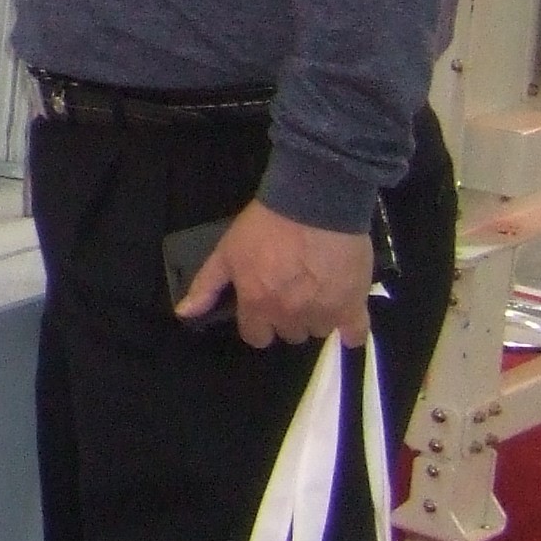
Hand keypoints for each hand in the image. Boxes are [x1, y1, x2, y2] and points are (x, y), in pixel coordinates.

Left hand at [181, 200, 376, 346]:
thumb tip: (184, 314)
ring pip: (318, 330)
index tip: (263, 303)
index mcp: (258, 304)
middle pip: (288, 333)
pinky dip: (351, 330)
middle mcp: (290, 315)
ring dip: (316, 316)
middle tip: (290, 289)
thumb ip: (206, 286)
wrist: (313, 203)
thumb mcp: (226, 251)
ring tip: (316, 289)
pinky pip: (355, 334)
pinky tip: (345, 319)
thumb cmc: (266, 225)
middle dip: (287, 316)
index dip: (257, 322)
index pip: (256, 336)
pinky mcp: (354, 304)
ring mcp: (324, 312)